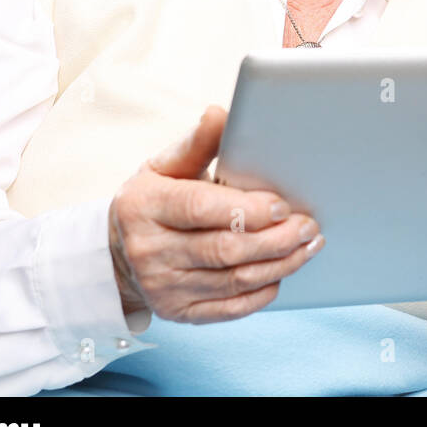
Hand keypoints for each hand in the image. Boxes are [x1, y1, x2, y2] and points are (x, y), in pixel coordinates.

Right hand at [108, 105, 323, 322]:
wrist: (117, 253)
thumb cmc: (152, 201)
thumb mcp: (164, 166)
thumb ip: (197, 142)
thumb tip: (220, 113)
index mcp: (145, 206)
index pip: (201, 208)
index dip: (248, 209)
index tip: (283, 205)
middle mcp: (150, 250)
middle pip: (225, 249)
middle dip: (276, 239)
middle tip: (308, 226)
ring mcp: (163, 287)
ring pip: (234, 280)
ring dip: (280, 264)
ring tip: (308, 246)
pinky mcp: (178, 312)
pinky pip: (230, 308)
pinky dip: (263, 292)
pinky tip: (282, 272)